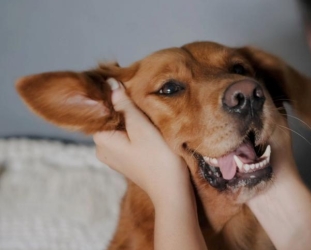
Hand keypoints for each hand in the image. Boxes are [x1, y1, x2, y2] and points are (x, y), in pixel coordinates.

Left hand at [93, 78, 188, 204]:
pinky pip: (124, 137)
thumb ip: (124, 105)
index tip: (130, 87)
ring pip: (118, 127)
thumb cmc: (158, 157)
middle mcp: (101, 149)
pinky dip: (133, 130)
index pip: (101, 109)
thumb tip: (110, 84)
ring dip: (131, 119)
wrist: (171, 189)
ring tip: (147, 114)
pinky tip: (146, 128)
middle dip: (124, 107)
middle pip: (110, 118)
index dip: (114, 96)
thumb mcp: (141, 127)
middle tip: (143, 100)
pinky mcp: (124, 159)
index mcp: (101, 139)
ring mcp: (112, 155)